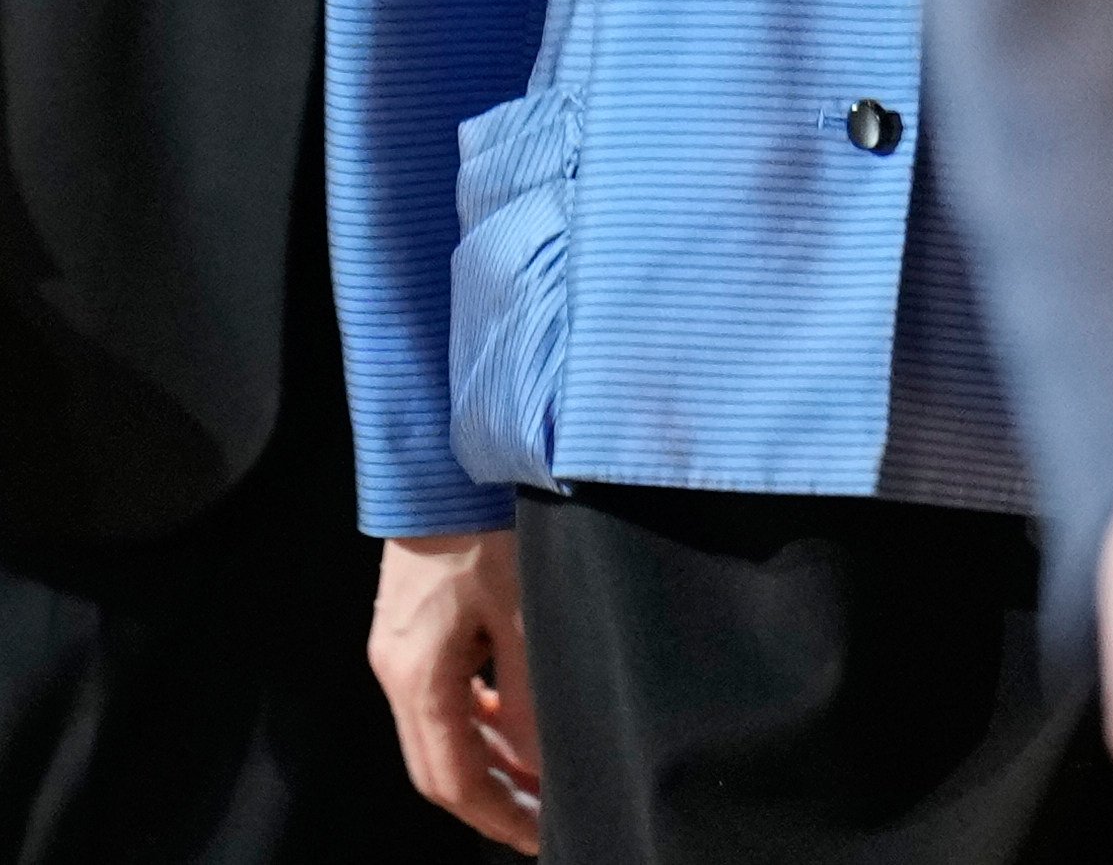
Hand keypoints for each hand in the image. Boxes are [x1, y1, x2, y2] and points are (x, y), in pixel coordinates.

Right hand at [369, 527, 541, 850]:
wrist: (439, 460)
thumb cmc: (481, 526)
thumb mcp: (519, 612)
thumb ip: (527, 696)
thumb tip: (540, 763)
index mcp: (415, 677)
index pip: (452, 779)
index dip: (498, 816)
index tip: (540, 837)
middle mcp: (395, 671)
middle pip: (437, 766)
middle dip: (492, 798)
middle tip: (543, 817)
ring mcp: (398, 650)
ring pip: (440, 732)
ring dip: (487, 758)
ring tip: (539, 773)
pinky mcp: (411, 628)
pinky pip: (442, 695)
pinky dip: (476, 718)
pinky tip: (512, 714)